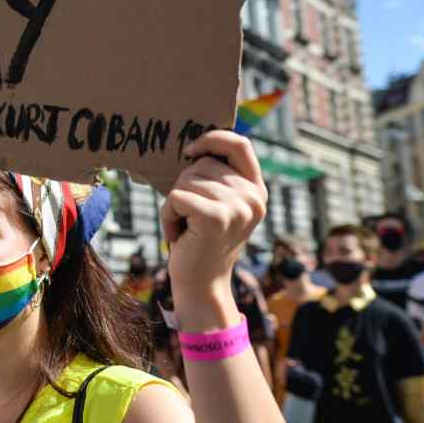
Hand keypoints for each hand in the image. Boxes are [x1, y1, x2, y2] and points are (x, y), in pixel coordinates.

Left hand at [161, 130, 266, 293]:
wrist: (201, 284)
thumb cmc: (200, 239)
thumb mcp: (218, 204)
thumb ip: (217, 176)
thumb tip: (194, 146)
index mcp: (256, 190)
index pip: (240, 144)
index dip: (212, 138)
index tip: (190, 151)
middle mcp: (253, 198)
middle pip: (203, 163)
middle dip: (184, 185)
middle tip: (190, 217)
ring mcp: (237, 207)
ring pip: (186, 180)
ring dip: (174, 204)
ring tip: (186, 227)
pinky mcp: (216, 217)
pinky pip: (176, 197)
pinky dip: (167, 214)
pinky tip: (177, 234)